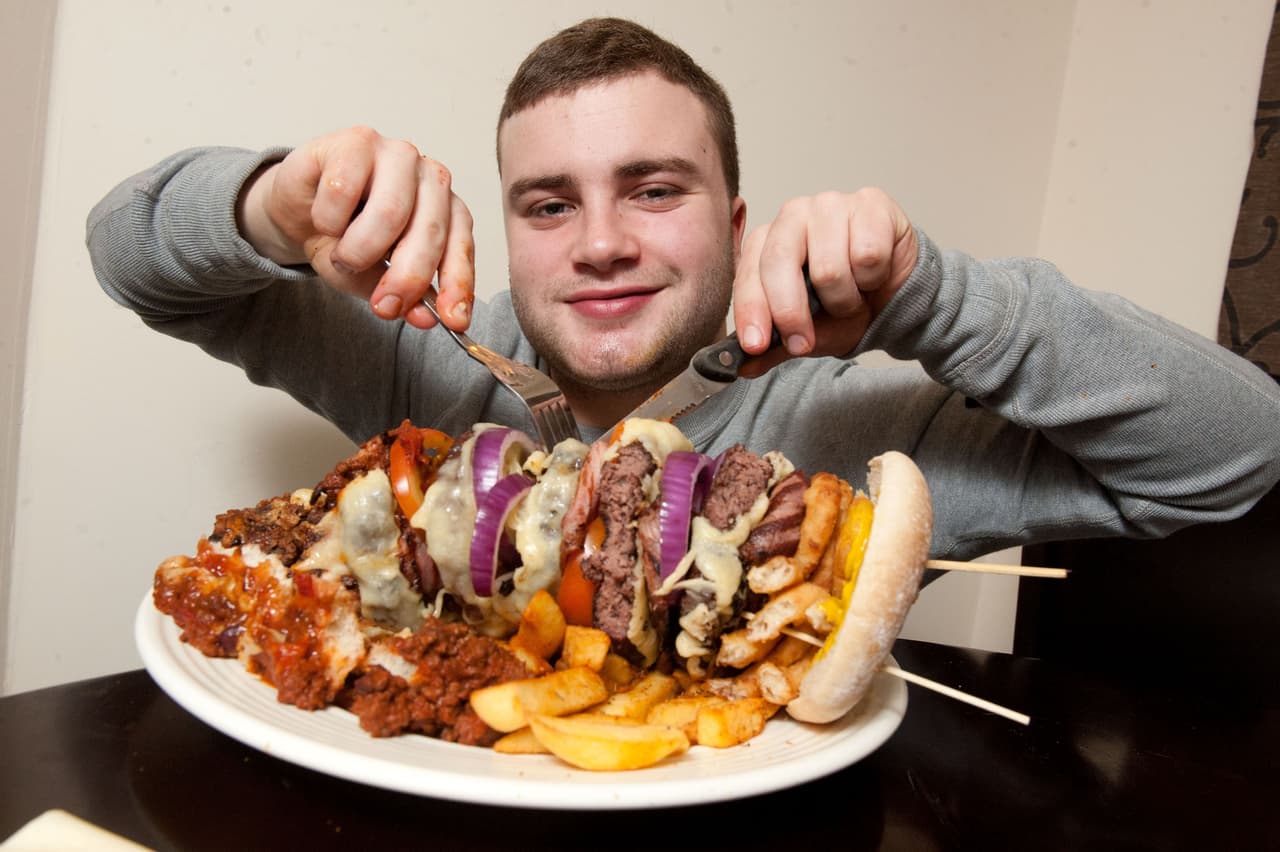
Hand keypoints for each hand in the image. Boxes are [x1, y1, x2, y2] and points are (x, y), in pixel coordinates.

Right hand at [236, 126, 474, 329]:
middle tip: (382, 304)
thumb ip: (401, 296)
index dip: (457, 283)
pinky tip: (324, 217)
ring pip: (390, 211)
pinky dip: (329, 218)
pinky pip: (344, 189)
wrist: (297, 210)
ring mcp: (396, 154)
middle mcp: (429, 178)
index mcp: (446, 210)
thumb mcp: (372, 278)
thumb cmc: (344, 238)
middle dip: (405, 277)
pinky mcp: (356, 141)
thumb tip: (425, 318)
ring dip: (359, 249)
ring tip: (343, 256)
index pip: (461, 246)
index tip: (452, 320)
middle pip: (428, 231)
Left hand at [732, 188, 917, 361]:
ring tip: (851, 296)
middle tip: (805, 341)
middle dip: (791, 312)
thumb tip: (742, 367)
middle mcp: (793, 216)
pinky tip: (874, 275)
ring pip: (829, 268)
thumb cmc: (846, 305)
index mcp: (766, 242)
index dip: (752, 311)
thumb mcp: (806, 334)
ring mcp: (831, 204)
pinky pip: (868, 255)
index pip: (749, 274)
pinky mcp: (871, 203)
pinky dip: (873, 279)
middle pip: (780, 264)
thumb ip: (773, 348)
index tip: (756, 345)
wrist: (895, 294)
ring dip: (844, 299)